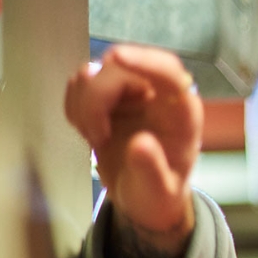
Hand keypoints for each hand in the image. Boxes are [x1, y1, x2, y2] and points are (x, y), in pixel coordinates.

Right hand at [64, 44, 202, 242]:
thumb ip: (151, 170)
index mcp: (181, 114)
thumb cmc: (158, 195)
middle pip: (120, 69)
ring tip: (96, 140)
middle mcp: (157, 96)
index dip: (144, 61)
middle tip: (95, 138)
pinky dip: (76, 106)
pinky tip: (88, 132)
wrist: (144, 199)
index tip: (116, 58)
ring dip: (84, 105)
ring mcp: (131, 93)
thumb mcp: (158, 193)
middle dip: (97, 98)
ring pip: (95, 73)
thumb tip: (140, 144)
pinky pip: (81, 84)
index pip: (169, 72)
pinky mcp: (107, 96)